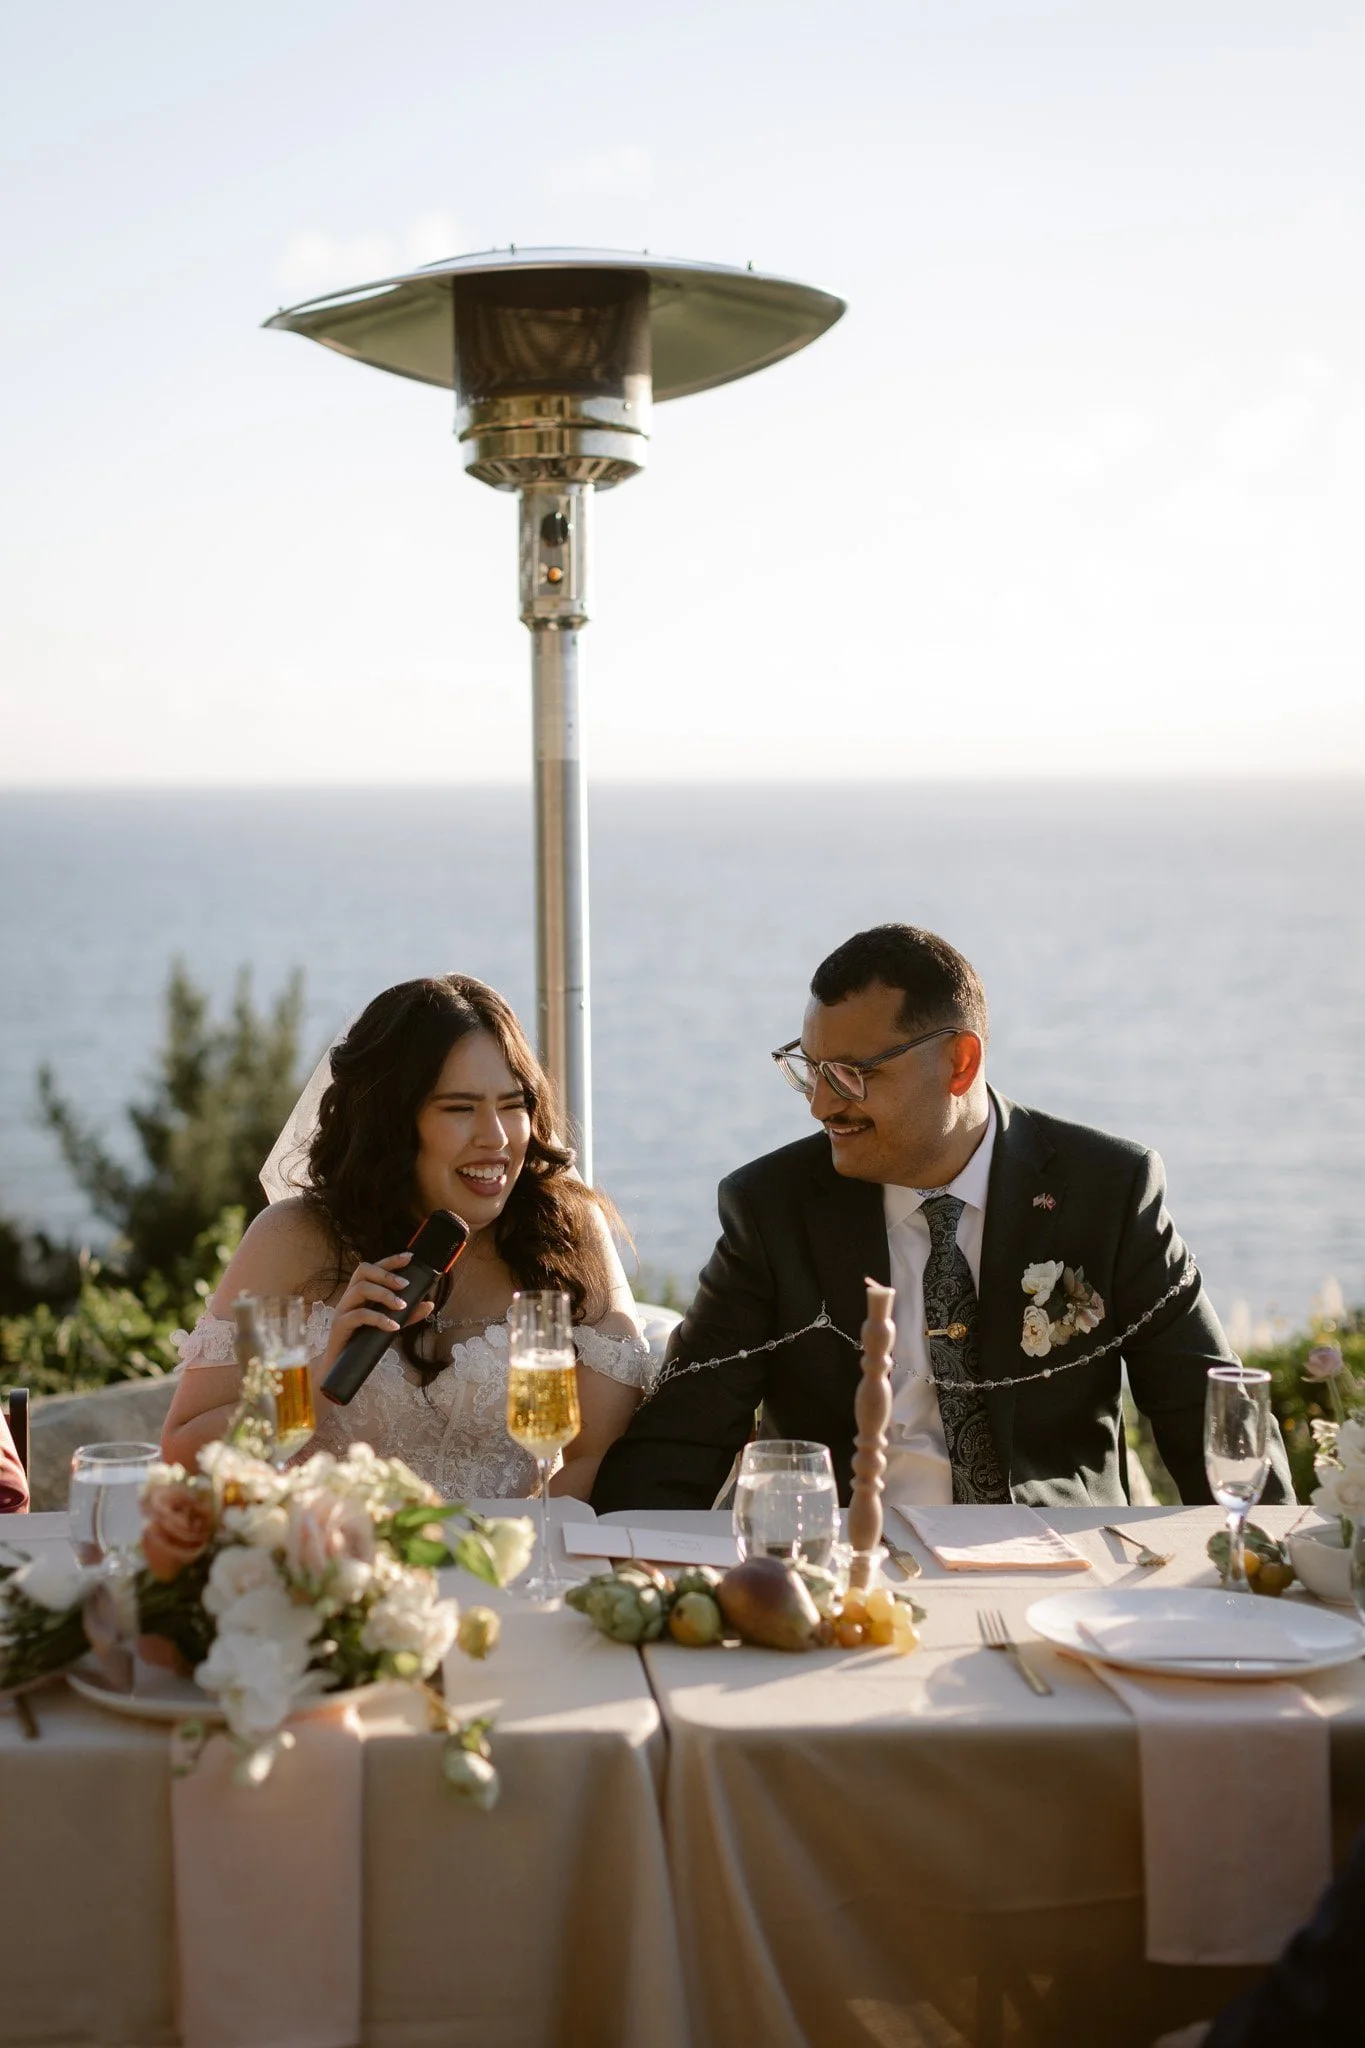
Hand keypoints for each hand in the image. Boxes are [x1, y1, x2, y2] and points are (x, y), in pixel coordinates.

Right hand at [320, 1253, 432, 1371]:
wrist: (340, 1367)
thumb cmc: (363, 1342)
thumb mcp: (389, 1325)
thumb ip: (408, 1315)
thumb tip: (429, 1304)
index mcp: (360, 1293)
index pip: (373, 1268)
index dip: (390, 1261)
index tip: (410, 1257)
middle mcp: (349, 1297)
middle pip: (363, 1271)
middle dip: (387, 1274)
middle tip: (406, 1285)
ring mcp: (342, 1310)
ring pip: (361, 1289)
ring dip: (385, 1295)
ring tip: (402, 1306)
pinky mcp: (340, 1325)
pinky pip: (359, 1315)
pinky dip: (379, 1319)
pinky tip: (393, 1326)